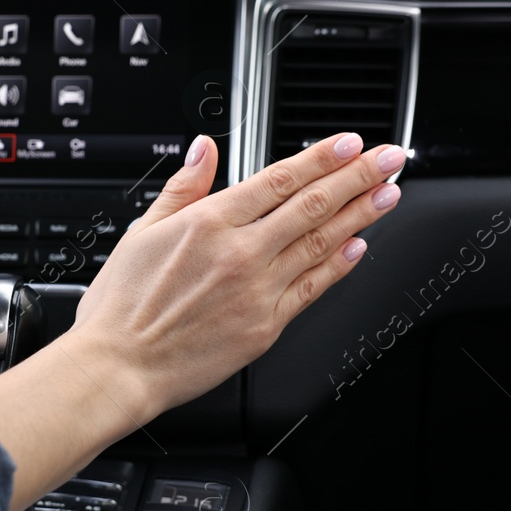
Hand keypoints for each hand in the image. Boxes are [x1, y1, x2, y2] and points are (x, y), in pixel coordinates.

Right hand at [66, 131, 403, 419]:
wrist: (120, 368)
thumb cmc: (122, 309)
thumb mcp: (142, 231)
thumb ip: (182, 187)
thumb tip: (203, 149)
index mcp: (208, 222)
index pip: (279, 179)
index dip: (320, 158)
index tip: (348, 143)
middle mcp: (240, 253)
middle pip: (312, 204)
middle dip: (358, 176)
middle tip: (390, 158)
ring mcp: (257, 290)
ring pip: (322, 242)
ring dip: (361, 214)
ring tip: (388, 194)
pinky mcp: (265, 326)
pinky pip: (313, 288)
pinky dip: (339, 265)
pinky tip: (358, 247)